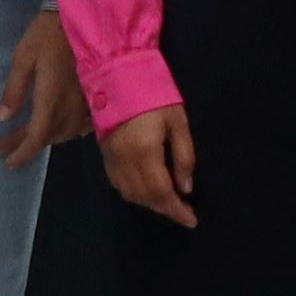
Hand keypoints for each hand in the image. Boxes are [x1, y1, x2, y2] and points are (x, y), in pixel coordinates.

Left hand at [0, 11, 90, 167]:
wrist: (85, 17)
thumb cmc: (48, 34)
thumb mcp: (23, 57)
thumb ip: (14, 89)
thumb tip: (3, 118)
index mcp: (51, 99)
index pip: (37, 137)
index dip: (22, 152)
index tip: (7, 161)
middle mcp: (70, 108)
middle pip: (49, 137)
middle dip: (26, 145)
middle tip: (3, 146)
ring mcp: (85, 105)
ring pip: (65, 133)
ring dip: (45, 137)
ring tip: (25, 136)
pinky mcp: (94, 98)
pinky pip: (82, 125)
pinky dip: (66, 130)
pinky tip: (58, 127)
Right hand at [101, 102, 198, 223]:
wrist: (117, 75)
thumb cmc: (154, 94)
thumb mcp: (178, 121)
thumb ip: (183, 156)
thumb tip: (186, 188)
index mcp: (145, 152)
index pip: (162, 192)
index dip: (177, 210)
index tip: (191, 220)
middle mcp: (125, 161)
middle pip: (145, 197)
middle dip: (166, 209)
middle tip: (184, 212)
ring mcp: (111, 159)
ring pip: (130, 194)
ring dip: (150, 204)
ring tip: (168, 203)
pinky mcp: (104, 155)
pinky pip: (118, 184)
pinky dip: (134, 194)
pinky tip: (146, 191)